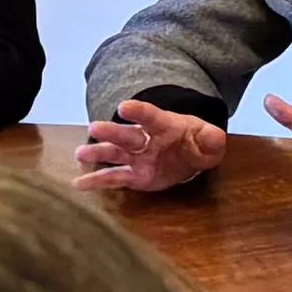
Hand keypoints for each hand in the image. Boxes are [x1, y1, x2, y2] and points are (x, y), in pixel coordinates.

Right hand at [74, 98, 228, 195]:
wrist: (188, 155)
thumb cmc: (196, 142)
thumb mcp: (210, 140)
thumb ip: (211, 139)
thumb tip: (213, 139)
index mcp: (163, 124)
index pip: (150, 115)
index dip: (138, 111)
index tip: (124, 107)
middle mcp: (145, 138)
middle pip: (126, 134)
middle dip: (111, 131)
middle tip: (94, 128)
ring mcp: (136, 157)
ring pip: (114, 154)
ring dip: (97, 153)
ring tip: (80, 154)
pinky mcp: (133, 175)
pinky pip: (113, 177)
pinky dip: (96, 181)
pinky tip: (79, 184)